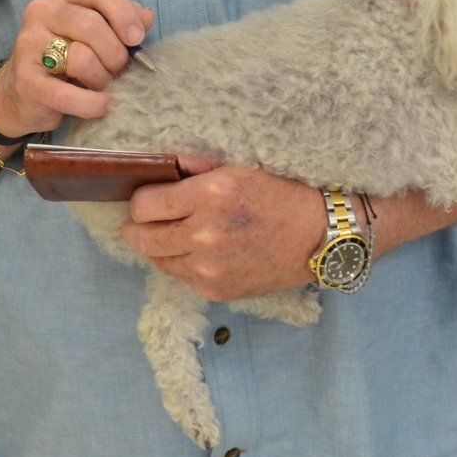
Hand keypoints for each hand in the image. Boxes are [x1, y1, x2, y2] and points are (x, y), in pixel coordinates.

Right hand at [0, 0, 153, 136]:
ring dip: (104, 78)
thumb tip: (146, 17)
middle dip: (116, 53)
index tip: (137, 38)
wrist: (23, 94)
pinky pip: (67, 94)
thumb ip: (121, 21)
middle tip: (121, 69)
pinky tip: (103, 105)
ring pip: (82, 58)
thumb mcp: (96, 33)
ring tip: (106, 86)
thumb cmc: (67, 59)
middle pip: (91, 24)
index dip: (124, 13)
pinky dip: (92, 104)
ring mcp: (29, 44)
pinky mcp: (25, 80)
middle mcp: (42, 11)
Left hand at [120, 157, 324, 301]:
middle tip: (145, 220)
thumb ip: (195, 167)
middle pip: (141, 238)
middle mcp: (204, 234)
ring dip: (159, 246)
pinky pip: (179, 276)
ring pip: (157, 260)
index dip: (142, 200)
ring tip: (175, 234)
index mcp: (209, 196)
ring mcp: (209, 267)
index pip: (144, 205)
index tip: (150, 198)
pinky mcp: (216, 290)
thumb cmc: (280, 194)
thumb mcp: (238, 168)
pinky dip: (181, 263)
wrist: (318, 236)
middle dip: (138, 227)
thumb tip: (159, 166)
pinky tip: (199, 250)